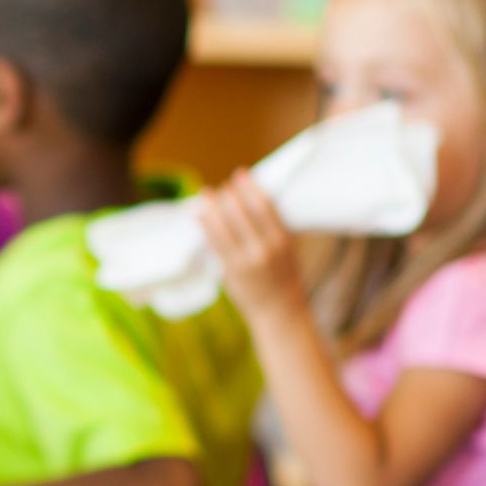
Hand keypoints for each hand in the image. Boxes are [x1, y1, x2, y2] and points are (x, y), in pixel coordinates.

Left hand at [195, 169, 306, 327]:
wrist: (280, 311)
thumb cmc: (283, 277)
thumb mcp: (287, 248)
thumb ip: (272, 228)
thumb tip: (248, 200)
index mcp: (283, 239)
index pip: (264, 205)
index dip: (249, 187)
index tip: (240, 174)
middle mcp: (265, 249)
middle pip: (241, 213)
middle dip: (228, 195)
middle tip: (221, 187)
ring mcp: (246, 262)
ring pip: (224, 227)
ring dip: (211, 207)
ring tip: (205, 195)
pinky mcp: (231, 273)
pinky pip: (214, 244)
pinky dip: (204, 226)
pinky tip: (198, 216)